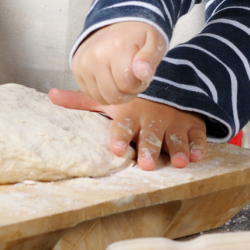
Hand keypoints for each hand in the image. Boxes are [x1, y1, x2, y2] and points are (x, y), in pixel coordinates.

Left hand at [51, 90, 204, 169]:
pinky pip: (197, 136)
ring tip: (180, 162)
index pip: (123, 126)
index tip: (116, 148)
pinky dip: (198, 146)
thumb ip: (81, 101)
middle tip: (147, 164)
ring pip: (175, 138)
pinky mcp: (193, 126)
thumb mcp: (109, 100)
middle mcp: (152, 119)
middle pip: (150, 136)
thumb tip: (51, 95)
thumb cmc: (134, 101)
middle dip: (149, 149)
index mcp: (130, 114)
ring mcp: (174, 122)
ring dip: (178, 149)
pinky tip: (198, 156)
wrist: (171, 85)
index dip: (120, 137)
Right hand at [72, 20, 166, 104]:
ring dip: (114, 93)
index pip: (128, 86)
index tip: (141, 74)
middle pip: (113, 94)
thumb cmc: (139, 37)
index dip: (139, 85)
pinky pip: (89, 93)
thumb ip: (149, 59)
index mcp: (116, 48)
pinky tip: (109, 79)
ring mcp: (83, 63)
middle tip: (131, 78)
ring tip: (120, 78)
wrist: (116, 24)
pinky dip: (102, 92)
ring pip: (101, 97)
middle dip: (126, 92)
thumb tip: (143, 73)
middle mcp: (95, 56)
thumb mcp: (154, 43)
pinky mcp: (76, 68)